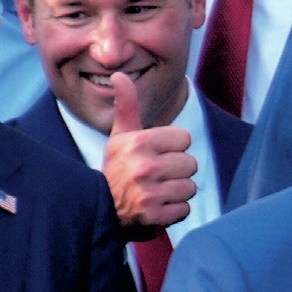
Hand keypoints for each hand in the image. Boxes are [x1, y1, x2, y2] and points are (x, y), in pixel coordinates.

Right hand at [101, 71, 198, 230]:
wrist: (100, 209)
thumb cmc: (117, 168)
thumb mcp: (120, 136)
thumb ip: (127, 106)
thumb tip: (119, 75)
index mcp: (137, 142)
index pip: (184, 138)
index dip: (172, 147)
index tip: (154, 155)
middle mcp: (143, 166)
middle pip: (190, 163)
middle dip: (177, 171)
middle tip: (154, 176)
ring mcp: (149, 193)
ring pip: (190, 187)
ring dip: (176, 191)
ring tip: (155, 191)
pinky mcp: (155, 216)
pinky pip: (185, 209)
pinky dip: (173, 211)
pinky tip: (156, 207)